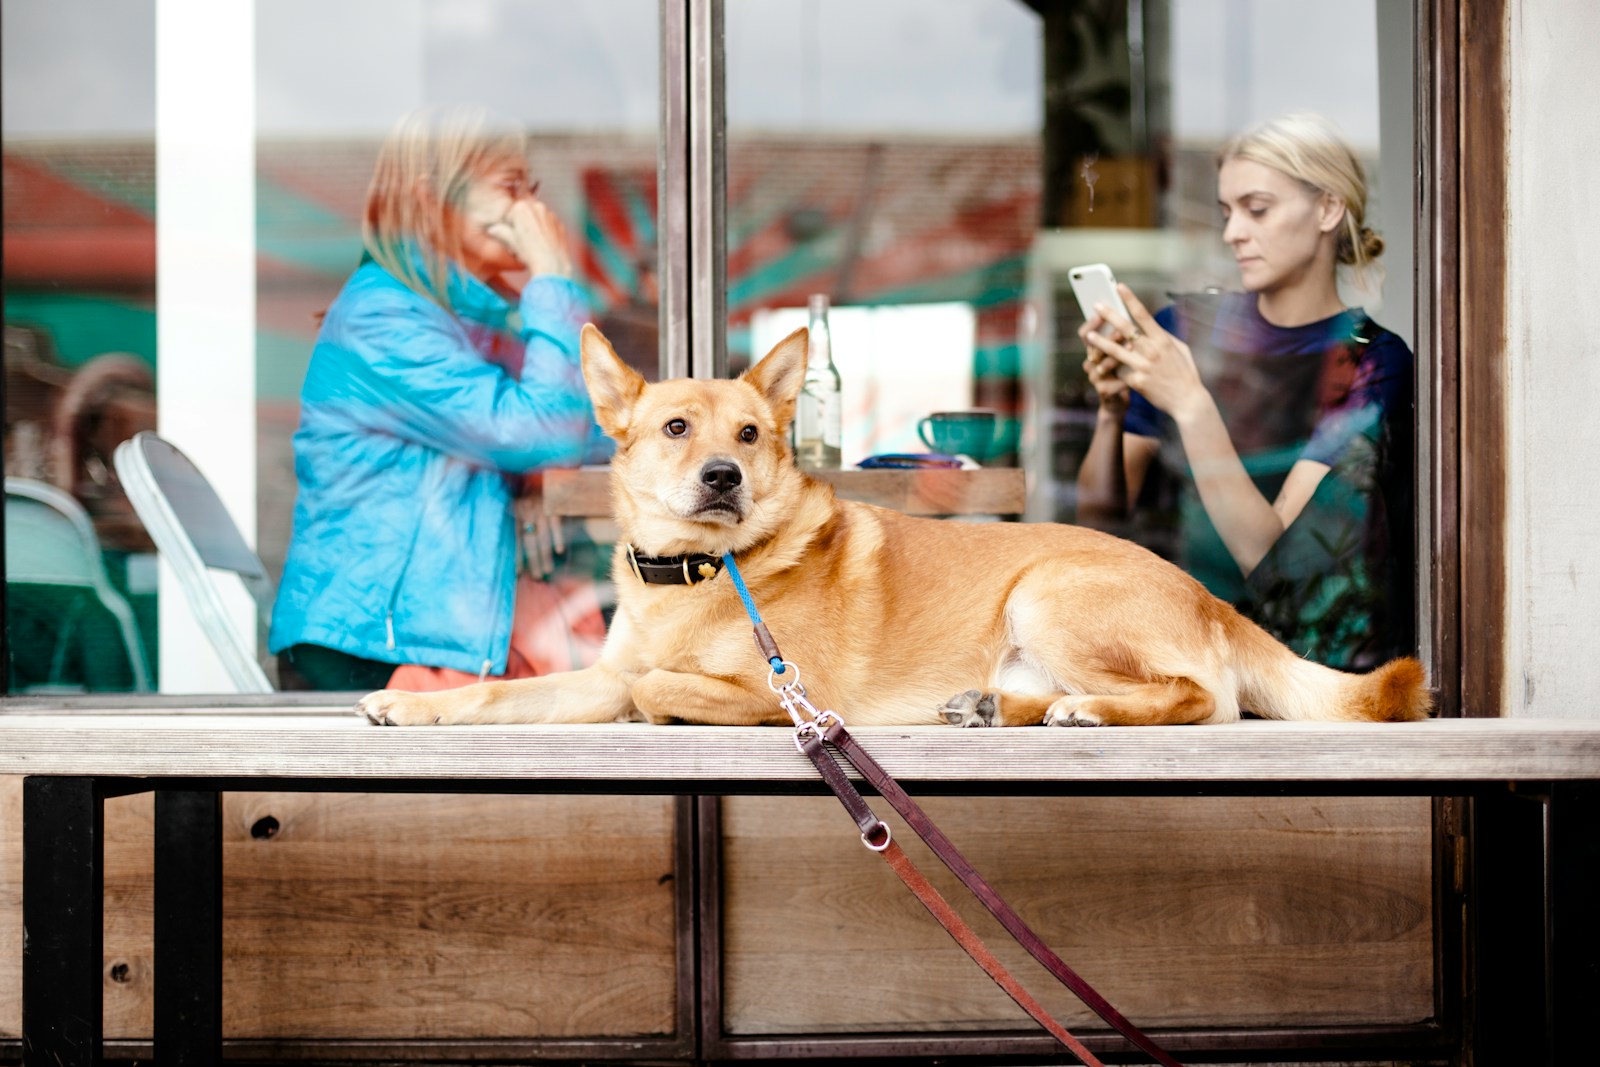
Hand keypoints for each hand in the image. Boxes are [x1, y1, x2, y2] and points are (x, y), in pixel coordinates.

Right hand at [487, 198, 572, 278]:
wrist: (552, 264)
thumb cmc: (529, 253)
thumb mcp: (510, 242)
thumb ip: (500, 232)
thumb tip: (492, 230)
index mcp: (522, 208)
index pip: (510, 213)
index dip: (509, 226)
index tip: (511, 236)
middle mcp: (538, 207)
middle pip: (525, 214)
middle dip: (522, 224)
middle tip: (521, 239)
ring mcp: (551, 215)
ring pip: (537, 219)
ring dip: (533, 227)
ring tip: (532, 243)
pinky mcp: (560, 224)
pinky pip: (549, 225)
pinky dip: (545, 232)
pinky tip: (543, 244)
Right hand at [1077, 316, 1130, 411]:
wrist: (1118, 402)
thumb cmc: (1123, 371)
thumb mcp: (1121, 352)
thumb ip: (1122, 337)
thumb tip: (1129, 315)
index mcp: (1094, 350)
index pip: (1085, 333)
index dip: (1091, 323)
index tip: (1102, 311)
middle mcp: (1090, 362)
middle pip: (1093, 348)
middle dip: (1107, 338)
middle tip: (1121, 332)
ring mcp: (1095, 377)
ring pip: (1102, 365)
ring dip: (1116, 357)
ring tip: (1132, 349)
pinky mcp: (1103, 391)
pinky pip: (1114, 382)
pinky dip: (1125, 378)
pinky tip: (1136, 375)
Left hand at [1082, 284, 1209, 425]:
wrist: (1187, 400)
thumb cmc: (1185, 372)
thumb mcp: (1180, 349)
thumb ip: (1164, 337)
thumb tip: (1150, 327)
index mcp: (1163, 340)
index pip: (1143, 315)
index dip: (1130, 299)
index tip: (1119, 287)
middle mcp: (1152, 351)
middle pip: (1125, 329)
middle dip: (1109, 315)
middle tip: (1096, 305)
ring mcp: (1143, 366)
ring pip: (1115, 351)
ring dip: (1100, 342)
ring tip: (1088, 335)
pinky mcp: (1136, 382)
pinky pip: (1120, 372)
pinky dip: (1112, 369)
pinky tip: (1101, 366)